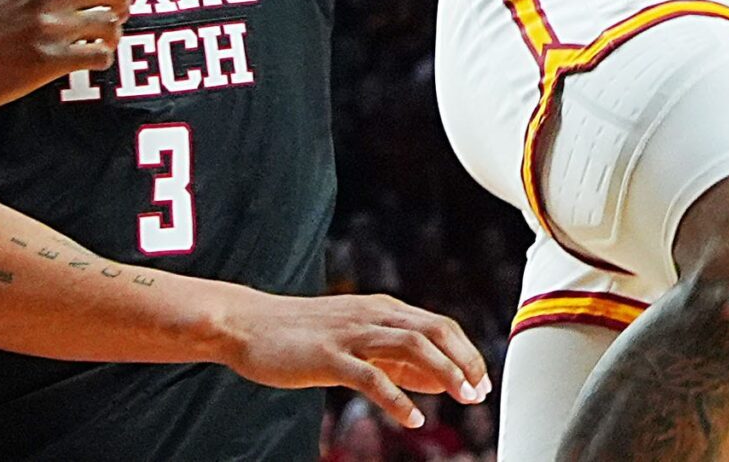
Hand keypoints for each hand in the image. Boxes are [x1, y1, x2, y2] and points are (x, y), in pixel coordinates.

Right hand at [218, 289, 491, 429]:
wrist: (248, 324)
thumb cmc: (302, 335)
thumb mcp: (356, 339)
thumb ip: (395, 357)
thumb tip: (438, 378)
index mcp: (380, 309)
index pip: (437, 324)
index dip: (465, 351)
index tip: (481, 381)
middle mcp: (370, 314)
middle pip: (433, 330)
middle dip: (463, 360)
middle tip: (479, 392)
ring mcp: (350, 334)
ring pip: (410, 346)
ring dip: (443, 373)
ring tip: (462, 398)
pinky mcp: (328, 357)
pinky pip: (370, 376)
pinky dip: (397, 399)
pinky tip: (413, 419)